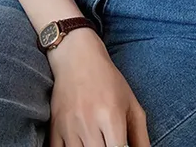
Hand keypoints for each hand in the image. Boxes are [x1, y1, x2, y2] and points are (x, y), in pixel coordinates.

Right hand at [46, 28, 149, 146]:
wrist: (77, 57)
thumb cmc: (108, 80)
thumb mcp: (131, 104)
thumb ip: (141, 137)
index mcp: (111, 116)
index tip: (120, 145)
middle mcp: (89, 122)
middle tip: (108, 140)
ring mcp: (69, 126)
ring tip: (96, 139)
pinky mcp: (54, 126)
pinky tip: (79, 143)